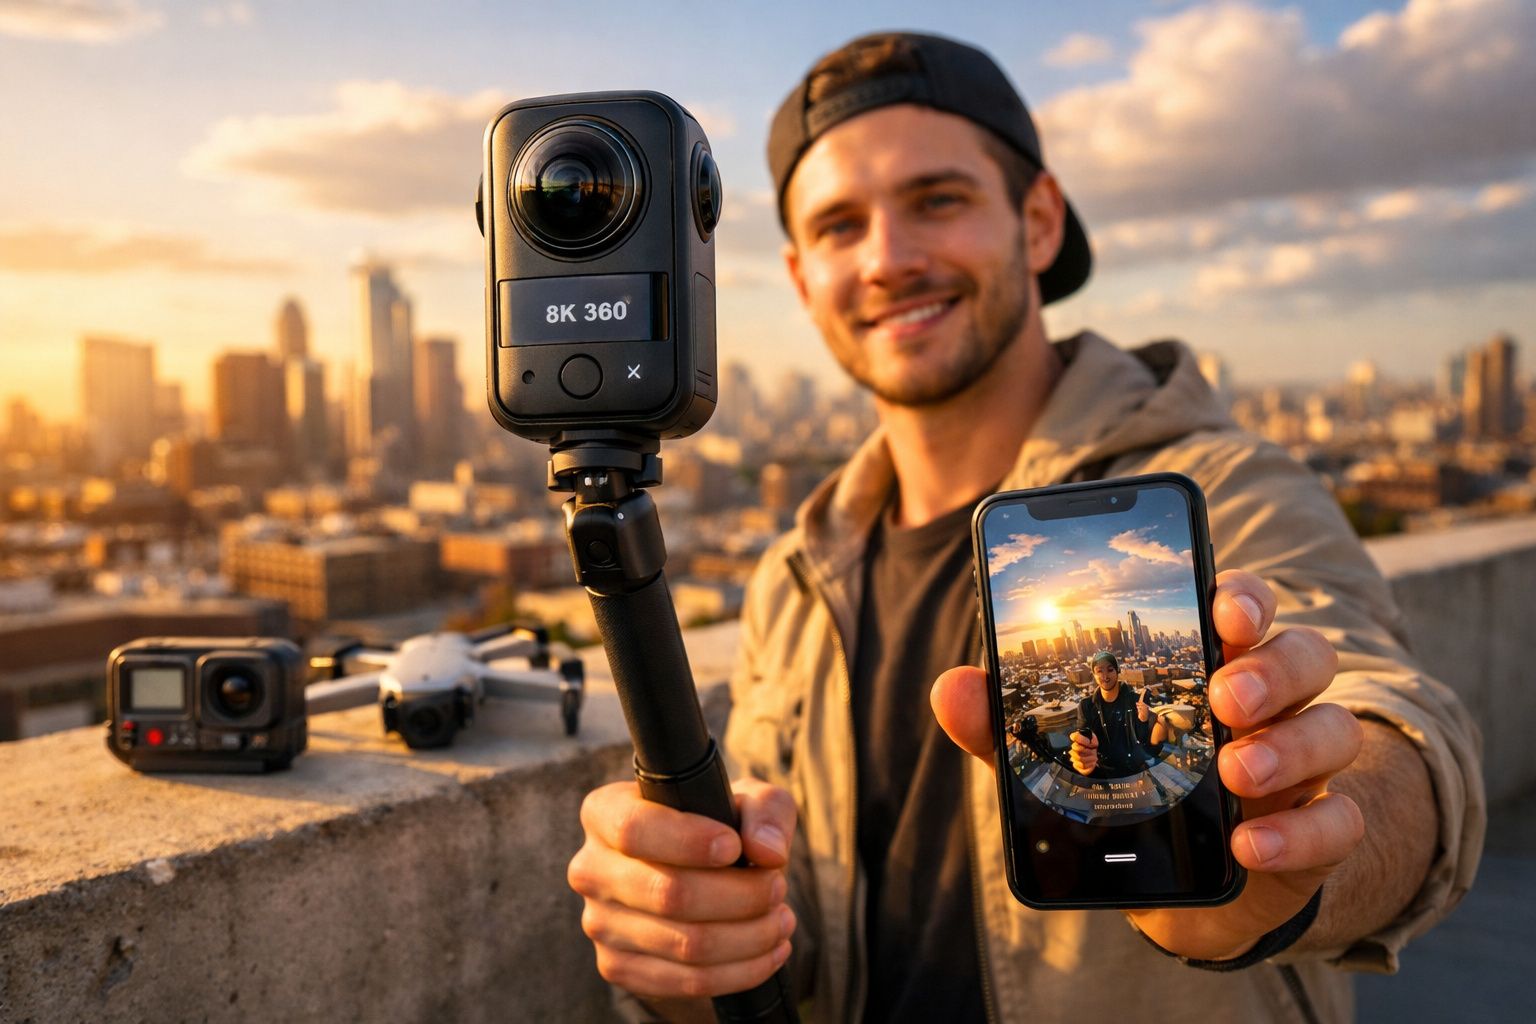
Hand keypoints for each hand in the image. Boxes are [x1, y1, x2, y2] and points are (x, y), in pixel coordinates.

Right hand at [567, 777, 797, 998]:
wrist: (699, 873)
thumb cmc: (721, 826)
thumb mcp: (749, 801)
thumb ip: (764, 812)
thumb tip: (767, 852)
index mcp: (604, 813)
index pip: (634, 829)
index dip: (688, 841)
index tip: (734, 847)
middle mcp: (590, 869)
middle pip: (668, 894)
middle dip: (740, 895)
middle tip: (777, 886)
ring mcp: (599, 924)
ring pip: (685, 944)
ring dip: (750, 936)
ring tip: (781, 919)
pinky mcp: (617, 968)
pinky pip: (686, 982)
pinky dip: (741, 971)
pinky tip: (770, 950)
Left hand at [932, 569, 1363, 959]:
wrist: (1179, 891)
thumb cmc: (1122, 796)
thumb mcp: (1057, 761)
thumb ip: (1006, 727)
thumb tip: (951, 687)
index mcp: (1210, 664)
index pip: (1242, 605)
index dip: (1242, 595)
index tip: (1221, 605)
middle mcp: (1268, 704)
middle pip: (1305, 654)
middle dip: (1271, 667)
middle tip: (1224, 696)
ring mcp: (1300, 765)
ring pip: (1334, 727)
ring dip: (1289, 745)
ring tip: (1234, 771)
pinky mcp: (1315, 830)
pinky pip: (1340, 820)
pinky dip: (1301, 830)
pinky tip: (1249, 842)